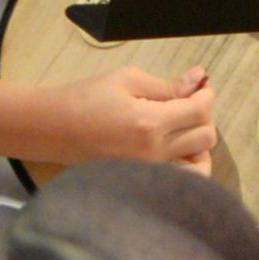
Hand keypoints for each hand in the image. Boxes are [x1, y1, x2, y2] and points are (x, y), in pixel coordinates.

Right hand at [49, 64, 220, 175]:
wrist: (52, 129)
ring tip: (184, 126)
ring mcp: (150, 171)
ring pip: (200, 161)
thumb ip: (167, 85)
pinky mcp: (143, 180)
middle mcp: (155, 152)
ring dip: (199, 140)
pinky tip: (179, 150)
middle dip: (204, 114)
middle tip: (188, 101)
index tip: (201, 85)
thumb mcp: (126, 80)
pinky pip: (182, 179)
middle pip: (206, 137)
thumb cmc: (84, 98)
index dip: (206, 94)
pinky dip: (190, 165)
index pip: (200, 111)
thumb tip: (199, 79)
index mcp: (151, 123)